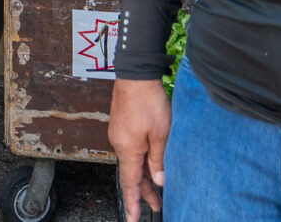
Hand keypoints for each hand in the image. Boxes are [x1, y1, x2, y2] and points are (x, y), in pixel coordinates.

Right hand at [108, 78, 170, 221]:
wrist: (136, 73)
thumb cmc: (149, 102)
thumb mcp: (161, 134)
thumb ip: (159, 159)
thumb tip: (159, 181)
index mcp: (128, 149)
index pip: (130, 183)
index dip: (133, 203)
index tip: (132, 219)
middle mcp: (119, 144)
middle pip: (132, 174)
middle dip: (144, 191)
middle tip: (157, 206)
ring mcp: (119, 134)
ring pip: (133, 161)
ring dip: (145, 175)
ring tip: (158, 187)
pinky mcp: (122, 125)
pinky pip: (132, 149)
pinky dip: (141, 161)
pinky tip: (152, 162)